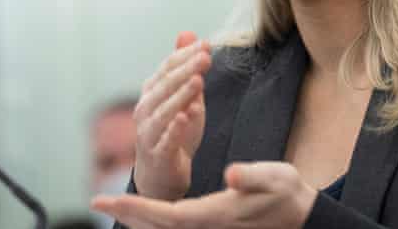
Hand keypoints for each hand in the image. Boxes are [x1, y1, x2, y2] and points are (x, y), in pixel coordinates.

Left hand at [92, 161, 317, 228]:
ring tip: (114, 206)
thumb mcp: (275, 177)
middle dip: (127, 215)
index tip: (107, 200)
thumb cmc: (286, 193)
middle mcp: (206, 226)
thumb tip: (231, 174)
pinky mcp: (212, 226)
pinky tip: (144, 215)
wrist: (300, 215)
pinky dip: (155, 220)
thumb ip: (252, 175)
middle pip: (157, 227)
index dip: (135, 209)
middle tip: (97, 203)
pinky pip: (175, 227)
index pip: (165, 215)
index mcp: (215, 214)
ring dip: (138, 219)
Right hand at [133, 31, 211, 199]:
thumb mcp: (184, 96)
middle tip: (205, 57)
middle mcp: (146, 109)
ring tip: (198, 81)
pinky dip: (174, 128)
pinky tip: (185, 116)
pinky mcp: (157, 155)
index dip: (185, 56)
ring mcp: (148, 133)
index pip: (167, 68)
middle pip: (165, 86)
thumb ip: (186, 68)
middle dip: (186, 70)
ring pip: (163, 111)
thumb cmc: (174, 130)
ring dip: (180, 95)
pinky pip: (165, 140)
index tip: (206, 44)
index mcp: (152, 92)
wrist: (162, 173)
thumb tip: (188, 33)